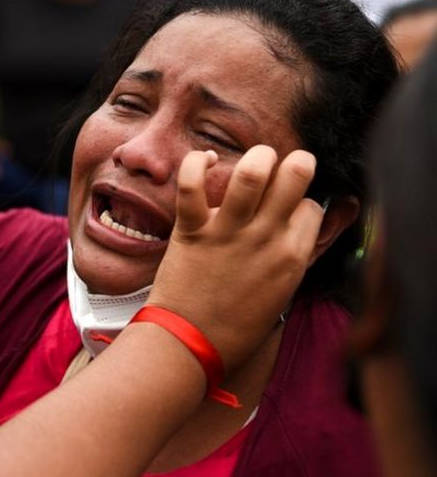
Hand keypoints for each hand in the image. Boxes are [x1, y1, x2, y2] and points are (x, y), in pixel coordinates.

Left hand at [148, 146, 324, 371]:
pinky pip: (192, 185)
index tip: (288, 210)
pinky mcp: (192, 231)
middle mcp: (266, 239)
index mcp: (292, 257)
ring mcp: (229, 233)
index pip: (311, 206)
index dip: (302, 201)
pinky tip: (204, 160)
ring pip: (252, 172)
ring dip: (256, 156)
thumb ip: (290, 259)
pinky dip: (196, 163)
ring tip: (254, 160)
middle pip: (296, 176)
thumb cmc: (235, 325)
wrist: (191, 345)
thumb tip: (299, 229)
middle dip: (294, 161)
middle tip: (282, 166)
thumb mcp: (280, 293)